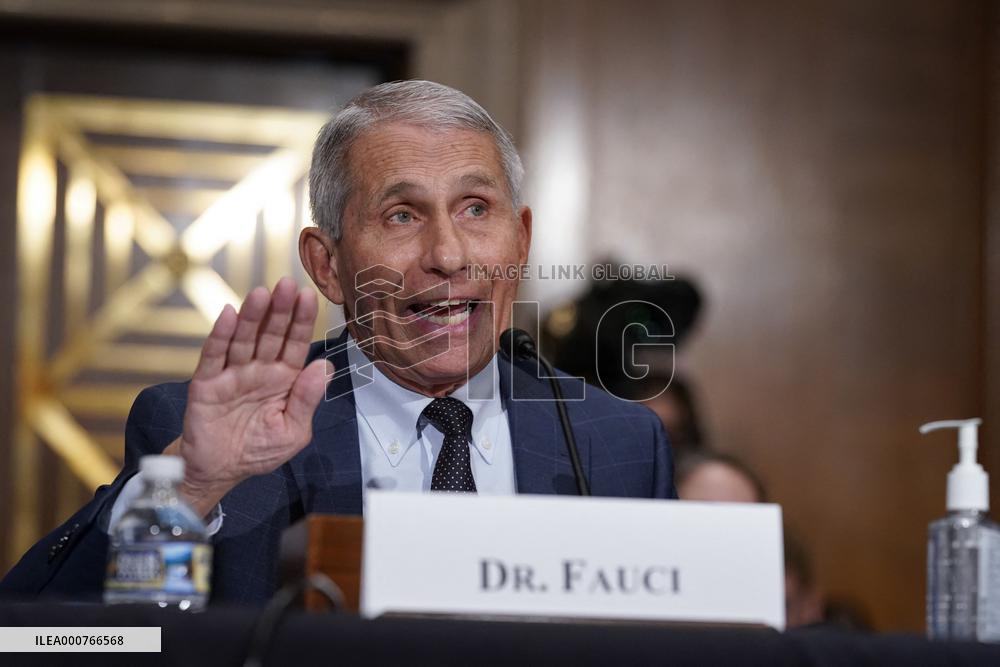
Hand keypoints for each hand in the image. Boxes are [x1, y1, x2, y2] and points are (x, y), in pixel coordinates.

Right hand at [164, 277, 329, 515]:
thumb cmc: (258, 450)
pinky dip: (219, 335)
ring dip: (252, 316)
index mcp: (284, 379)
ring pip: (243, 339)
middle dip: (280, 310)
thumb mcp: (293, 431)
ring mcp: (232, 374)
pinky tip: (227, 315)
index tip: (309, 297)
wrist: (219, 472)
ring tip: (262, 294)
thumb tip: (324, 366)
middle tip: (287, 285)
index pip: (295, 343)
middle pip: (271, 335)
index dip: (301, 320)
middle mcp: (259, 370)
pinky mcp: (207, 383)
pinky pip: (214, 356)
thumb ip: (307, 399)